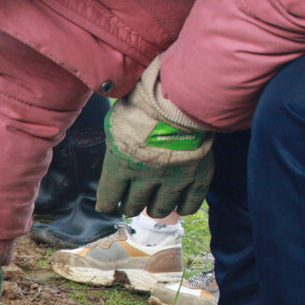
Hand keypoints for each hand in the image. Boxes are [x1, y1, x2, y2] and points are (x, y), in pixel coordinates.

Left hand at [96, 57, 213, 218]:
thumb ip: (114, 147)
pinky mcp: (197, 175)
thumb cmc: (143, 104)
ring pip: (160, 209)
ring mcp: (173, 178)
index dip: (107, 202)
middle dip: (131, 204)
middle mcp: (145, 177)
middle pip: (133, 206)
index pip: (109, 198)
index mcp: (121, 165)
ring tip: (154, 203)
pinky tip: (179, 205)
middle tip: (133, 200)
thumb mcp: (115, 125)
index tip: (108, 203)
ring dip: (154, 208)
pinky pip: (189, 204)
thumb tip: (114, 157)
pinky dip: (183, 207)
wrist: (181, 95)